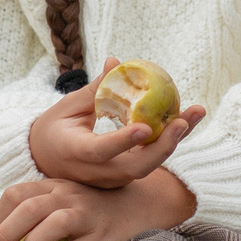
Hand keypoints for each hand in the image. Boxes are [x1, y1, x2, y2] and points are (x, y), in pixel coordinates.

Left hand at [0, 169, 196, 240]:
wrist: (139, 206)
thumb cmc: (92, 207)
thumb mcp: (65, 197)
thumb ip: (38, 208)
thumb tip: (3, 237)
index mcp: (54, 187)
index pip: (16, 193)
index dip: (1, 216)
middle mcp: (69, 197)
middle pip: (29, 209)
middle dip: (5, 233)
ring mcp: (87, 216)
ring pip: (55, 223)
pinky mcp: (102, 237)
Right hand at [27, 55, 207, 187]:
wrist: (44, 160)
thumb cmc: (55, 128)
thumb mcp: (68, 107)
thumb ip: (95, 89)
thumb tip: (116, 62)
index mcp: (76, 153)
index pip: (102, 151)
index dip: (124, 141)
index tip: (144, 127)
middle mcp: (97, 172)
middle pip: (136, 167)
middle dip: (165, 145)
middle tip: (184, 120)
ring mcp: (112, 179)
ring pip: (148, 166)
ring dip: (174, 141)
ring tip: (196, 112)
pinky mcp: (124, 178)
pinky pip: (149, 161)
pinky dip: (167, 141)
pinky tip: (185, 118)